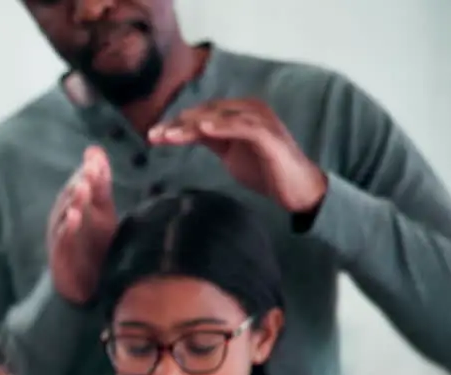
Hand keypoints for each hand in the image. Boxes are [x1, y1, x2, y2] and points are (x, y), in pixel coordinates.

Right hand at [47, 146, 118, 304]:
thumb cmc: (93, 244)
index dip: (88, 171)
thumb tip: (95, 149)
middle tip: (90, 169)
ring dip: (73, 201)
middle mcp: (64, 217)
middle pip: (70, 196)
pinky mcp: (59, 254)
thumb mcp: (102, 210)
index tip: (96, 158)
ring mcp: (60, 236)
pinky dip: (67, 227)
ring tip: (82, 188)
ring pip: (64, 215)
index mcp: (75, 204)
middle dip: (80, 182)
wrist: (86, 284)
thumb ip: (100, 182)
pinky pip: (62, 238)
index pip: (81, 183)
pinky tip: (74, 217)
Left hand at [148, 99, 327, 213]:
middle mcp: (249, 110)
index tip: (153, 135)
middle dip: (178, 124)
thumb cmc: (264, 168)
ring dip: (192, 125)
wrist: (297, 188)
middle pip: (206, 113)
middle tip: (153, 135)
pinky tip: (203, 130)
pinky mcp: (269, 135)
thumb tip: (183, 133)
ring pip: (220, 118)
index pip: (201, 114)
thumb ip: (211, 139)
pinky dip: (223, 126)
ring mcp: (260, 121)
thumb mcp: (229, 151)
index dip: (176, 123)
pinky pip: (243, 126)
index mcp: (238, 113)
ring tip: (169, 135)